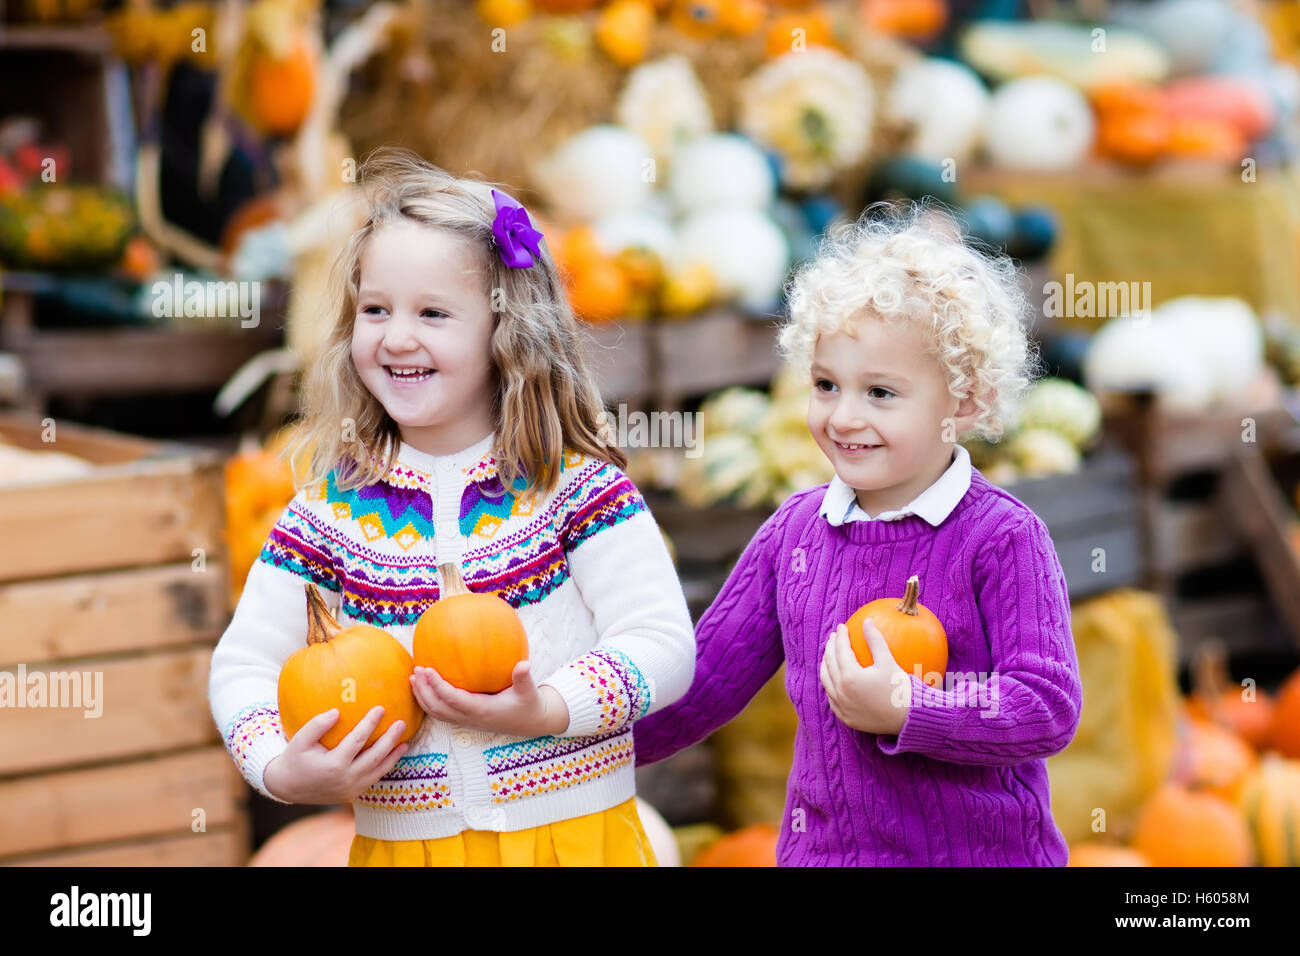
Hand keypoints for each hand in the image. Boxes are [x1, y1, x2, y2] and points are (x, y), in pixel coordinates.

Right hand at [262, 706, 408, 804]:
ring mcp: (351, 789)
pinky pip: (373, 779)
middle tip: (402, 723)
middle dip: (390, 739)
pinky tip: (392, 755)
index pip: (358, 741)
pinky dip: (385, 767)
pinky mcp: (353, 794)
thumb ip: (317, 725)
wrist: (287, 787)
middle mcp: (346, 779)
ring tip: (405, 741)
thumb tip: (337, 711)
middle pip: (375, 757)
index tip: (381, 708)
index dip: (370, 724)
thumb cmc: (294, 759)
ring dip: (393, 756)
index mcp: (334, 765)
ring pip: (378, 771)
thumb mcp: (300, 740)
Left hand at [410, 662, 569, 737]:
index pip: (453, 699)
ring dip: (423, 697)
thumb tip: (524, 663)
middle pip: (438, 709)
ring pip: (437, 713)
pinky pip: (442, 713)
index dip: (438, 686)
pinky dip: (430, 701)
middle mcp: (470, 718)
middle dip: (424, 691)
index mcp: (482, 710)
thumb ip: (524, 678)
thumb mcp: (529, 691)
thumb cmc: (529, 704)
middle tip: (416, 670)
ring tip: (413, 678)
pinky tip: (426, 687)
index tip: (427, 669)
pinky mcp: (466, 720)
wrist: (530, 722)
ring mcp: (466, 721)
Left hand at [820, 618, 911, 734]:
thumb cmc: (900, 688)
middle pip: (829, 664)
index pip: (840, 650)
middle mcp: (841, 692)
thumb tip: (867, 621)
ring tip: (830, 654)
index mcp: (850, 677)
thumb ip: (875, 640)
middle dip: (830, 647)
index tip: (843, 626)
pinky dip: (830, 684)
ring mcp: (841, 706)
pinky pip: (831, 697)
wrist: (907, 720)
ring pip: (826, 680)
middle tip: (834, 637)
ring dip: (826, 665)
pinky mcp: (845, 717)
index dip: (841, 636)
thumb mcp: (888, 662)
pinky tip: (834, 677)